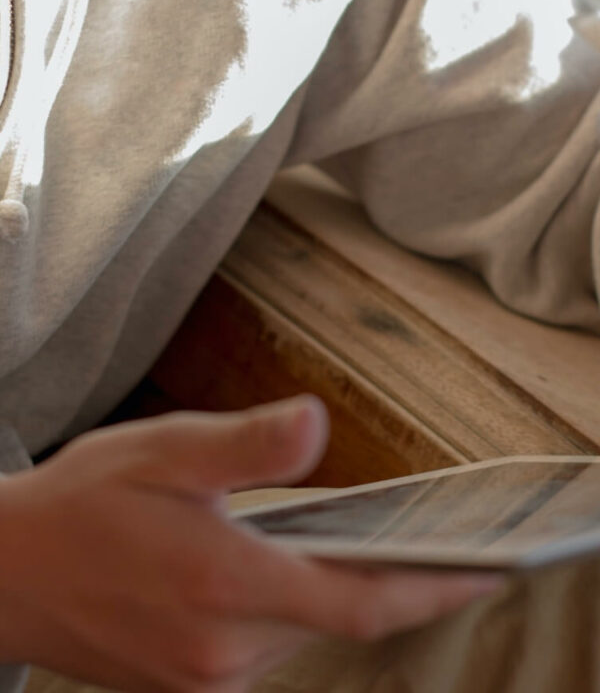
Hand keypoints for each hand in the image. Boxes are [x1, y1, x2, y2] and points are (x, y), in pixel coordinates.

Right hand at [0, 396, 499, 692]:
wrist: (10, 571)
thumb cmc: (86, 502)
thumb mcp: (165, 450)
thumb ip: (247, 445)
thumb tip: (316, 424)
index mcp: (224, 582)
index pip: (360, 602)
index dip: (434, 588)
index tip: (487, 571)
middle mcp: (222, 648)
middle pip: (339, 618)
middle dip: (387, 579)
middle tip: (425, 536)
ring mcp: (206, 677)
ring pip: (305, 632)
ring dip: (335, 590)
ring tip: (361, 544)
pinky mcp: (190, 684)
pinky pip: (269, 647)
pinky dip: (296, 608)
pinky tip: (290, 569)